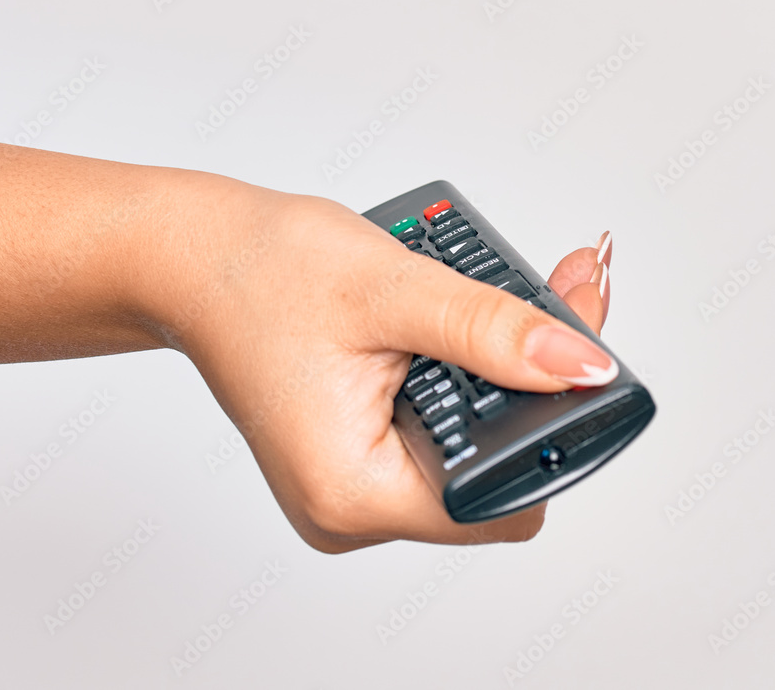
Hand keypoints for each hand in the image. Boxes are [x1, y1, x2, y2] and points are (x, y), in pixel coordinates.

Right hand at [174, 185, 615, 552]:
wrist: (191, 263)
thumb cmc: (256, 274)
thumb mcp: (389, 292)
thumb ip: (492, 332)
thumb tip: (583, 367)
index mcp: (353, 492)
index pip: (504, 501)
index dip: (555, 432)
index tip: (578, 357)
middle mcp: (350, 510)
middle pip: (494, 475)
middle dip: (533, 390)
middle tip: (557, 300)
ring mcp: (351, 489)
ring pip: (470, 452)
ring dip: (501, 379)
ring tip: (505, 304)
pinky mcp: (354, 459)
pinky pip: (438, 437)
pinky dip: (465, 382)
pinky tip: (467, 330)